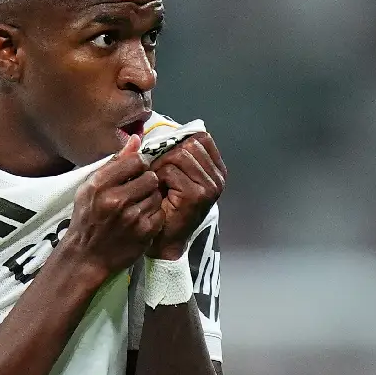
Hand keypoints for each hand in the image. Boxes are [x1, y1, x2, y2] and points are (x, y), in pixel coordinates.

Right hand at [60, 134, 163, 280]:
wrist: (86, 257)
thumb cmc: (87, 219)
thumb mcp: (89, 189)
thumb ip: (114, 164)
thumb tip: (136, 139)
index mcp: (99, 185)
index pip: (135, 160)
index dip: (137, 166)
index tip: (132, 175)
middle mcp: (115, 200)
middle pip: (150, 177)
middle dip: (146, 182)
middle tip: (137, 192)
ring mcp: (132, 217)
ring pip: (156, 194)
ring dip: (150, 199)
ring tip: (137, 207)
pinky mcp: (144, 232)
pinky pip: (159, 212)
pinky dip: (153, 215)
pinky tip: (140, 219)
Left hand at [147, 133, 226, 259]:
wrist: (165, 242)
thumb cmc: (166, 208)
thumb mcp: (177, 177)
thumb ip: (178, 155)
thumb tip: (164, 131)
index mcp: (216, 170)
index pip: (201, 138)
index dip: (179, 142)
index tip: (165, 156)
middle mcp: (218, 177)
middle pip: (189, 144)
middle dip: (167, 155)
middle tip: (157, 172)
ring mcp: (210, 186)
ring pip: (178, 155)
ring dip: (160, 166)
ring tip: (157, 183)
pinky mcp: (197, 195)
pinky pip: (169, 171)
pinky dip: (157, 178)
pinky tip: (157, 193)